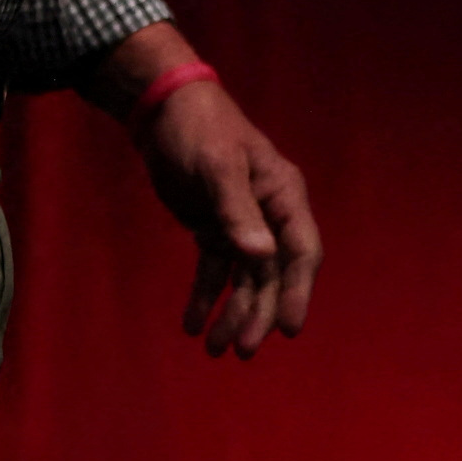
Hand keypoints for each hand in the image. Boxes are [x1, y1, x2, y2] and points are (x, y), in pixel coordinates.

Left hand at [102, 32, 320, 357]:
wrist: (161, 110)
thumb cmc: (199, 128)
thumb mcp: (217, 165)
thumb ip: (237, 210)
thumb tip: (261, 257)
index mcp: (283, 195)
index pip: (300, 252)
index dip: (298, 292)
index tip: (289, 330)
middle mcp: (269, 214)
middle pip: (273, 275)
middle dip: (259, 314)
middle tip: (242, 350)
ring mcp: (241, 224)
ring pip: (245, 280)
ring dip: (233, 314)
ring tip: (214, 349)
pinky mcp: (213, 228)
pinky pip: (214, 271)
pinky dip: (205, 298)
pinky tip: (193, 324)